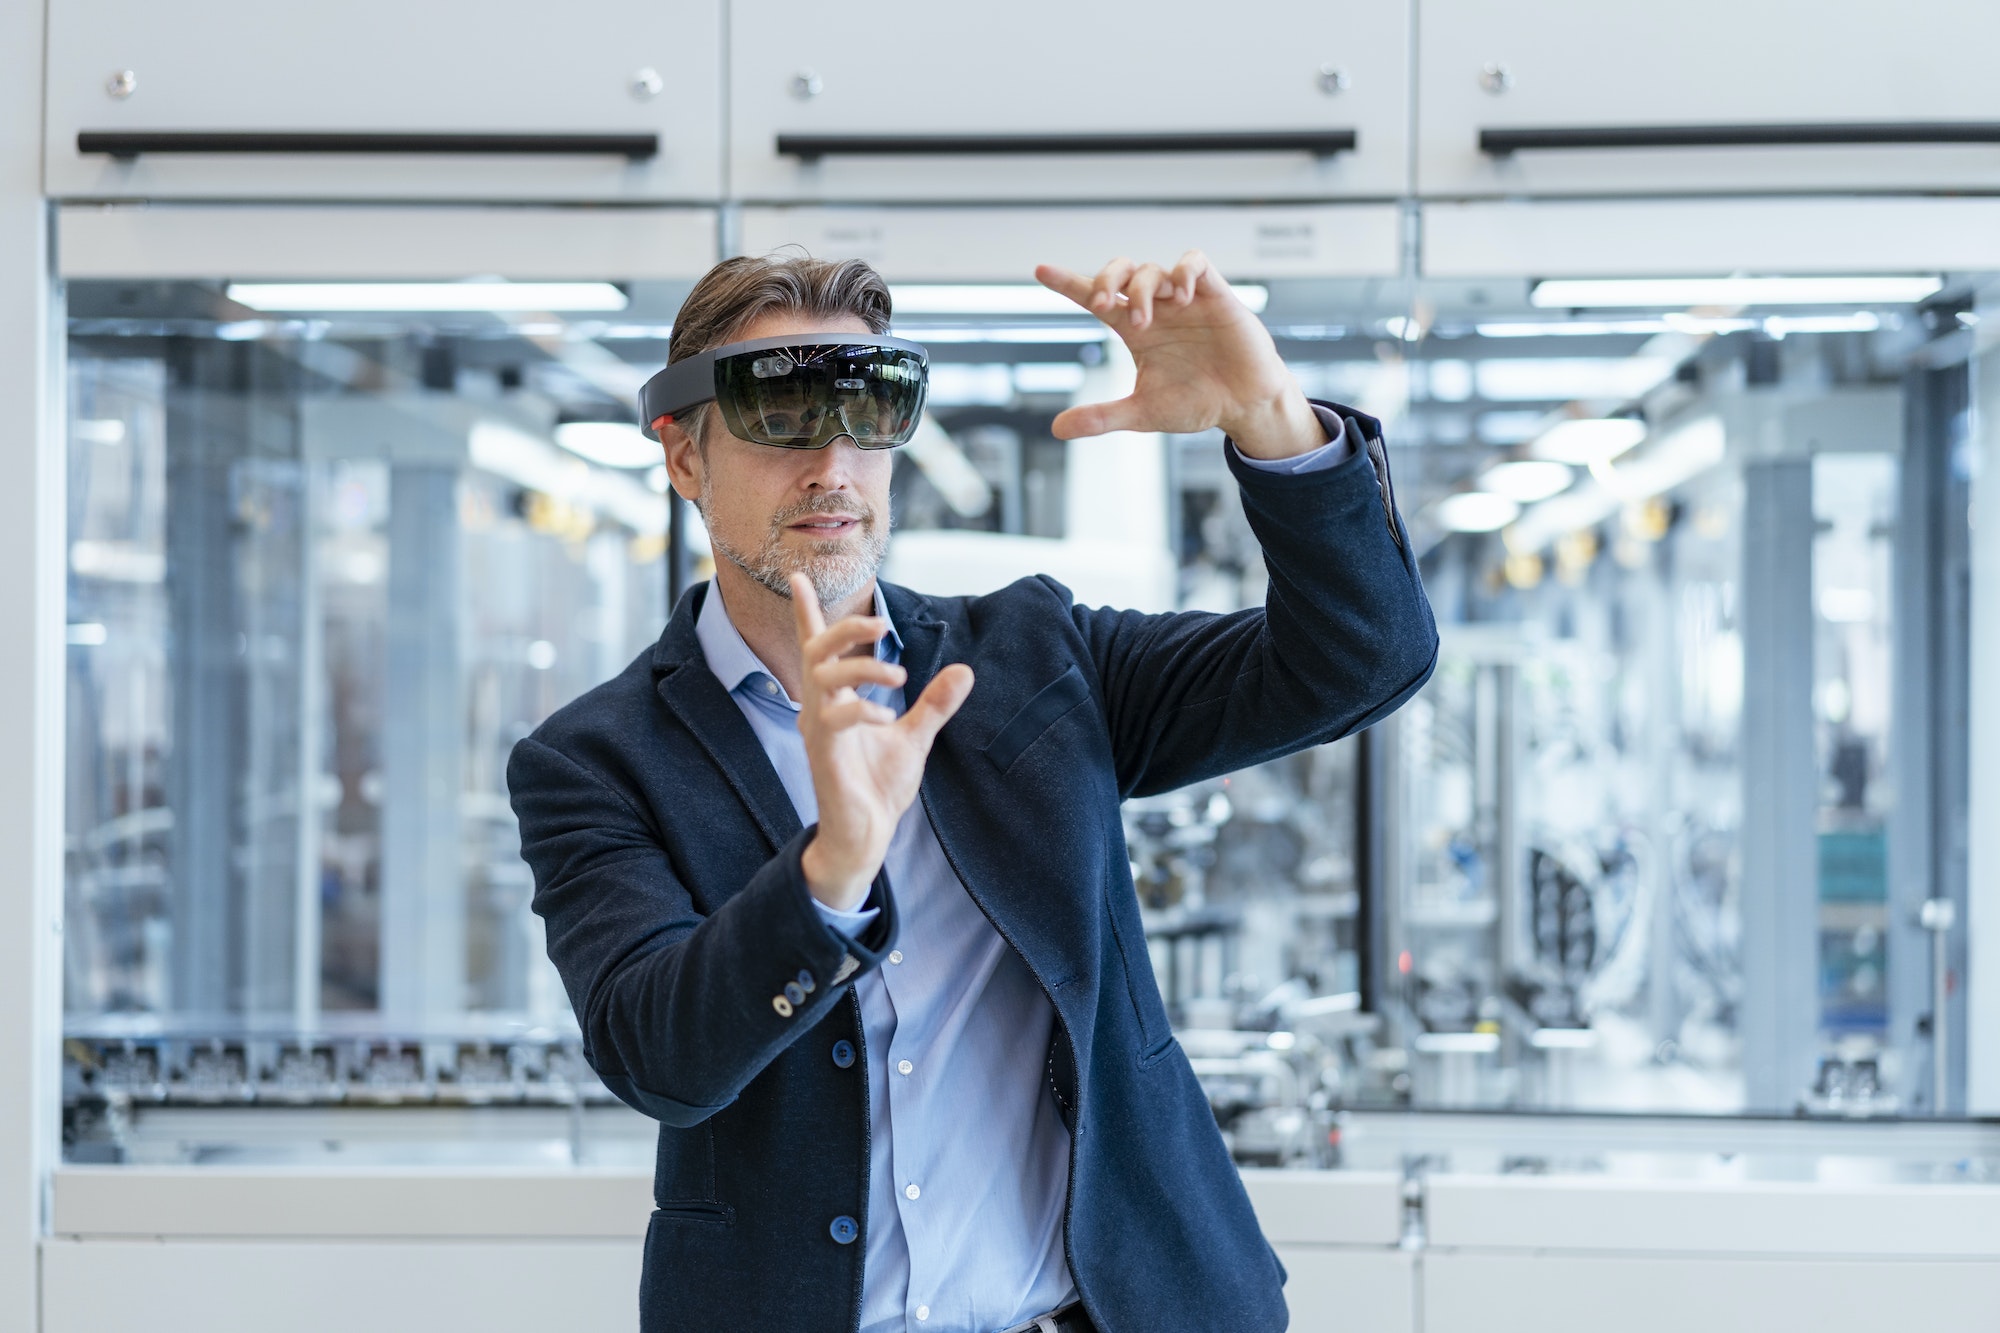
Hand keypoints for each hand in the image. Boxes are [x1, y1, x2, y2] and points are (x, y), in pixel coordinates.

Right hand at [790, 574, 974, 910]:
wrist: (866, 834)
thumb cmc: (878, 786)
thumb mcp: (915, 736)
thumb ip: (935, 703)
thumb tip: (964, 670)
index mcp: (835, 698)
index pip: (818, 647)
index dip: (808, 612)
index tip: (797, 575)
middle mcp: (819, 707)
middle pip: (817, 648)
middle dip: (845, 626)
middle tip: (881, 622)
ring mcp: (818, 729)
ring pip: (823, 676)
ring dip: (863, 666)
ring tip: (900, 677)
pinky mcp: (823, 752)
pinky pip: (833, 717)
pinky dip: (862, 708)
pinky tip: (887, 716)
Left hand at [1034, 250, 1323, 458]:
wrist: (1244, 407)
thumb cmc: (1197, 403)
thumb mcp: (1143, 413)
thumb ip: (1102, 417)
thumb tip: (1057, 429)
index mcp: (1135, 330)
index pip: (1097, 298)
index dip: (1068, 283)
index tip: (1040, 271)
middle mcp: (1157, 309)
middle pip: (1121, 272)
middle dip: (1105, 278)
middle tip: (1101, 302)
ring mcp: (1185, 300)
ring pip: (1152, 269)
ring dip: (1140, 289)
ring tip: (1144, 320)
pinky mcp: (1216, 296)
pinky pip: (1196, 263)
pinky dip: (1183, 272)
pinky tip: (1180, 296)